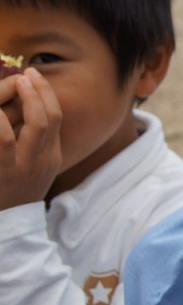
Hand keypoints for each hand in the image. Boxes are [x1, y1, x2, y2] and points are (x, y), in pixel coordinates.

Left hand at [0, 68, 61, 209]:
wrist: (8, 228)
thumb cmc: (13, 195)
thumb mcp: (33, 169)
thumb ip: (33, 144)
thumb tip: (21, 110)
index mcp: (51, 158)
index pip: (55, 119)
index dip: (44, 94)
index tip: (31, 76)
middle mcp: (42, 161)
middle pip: (48, 118)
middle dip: (37, 91)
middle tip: (23, 75)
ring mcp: (23, 168)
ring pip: (29, 126)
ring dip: (22, 101)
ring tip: (11, 85)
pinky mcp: (4, 172)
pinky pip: (4, 140)